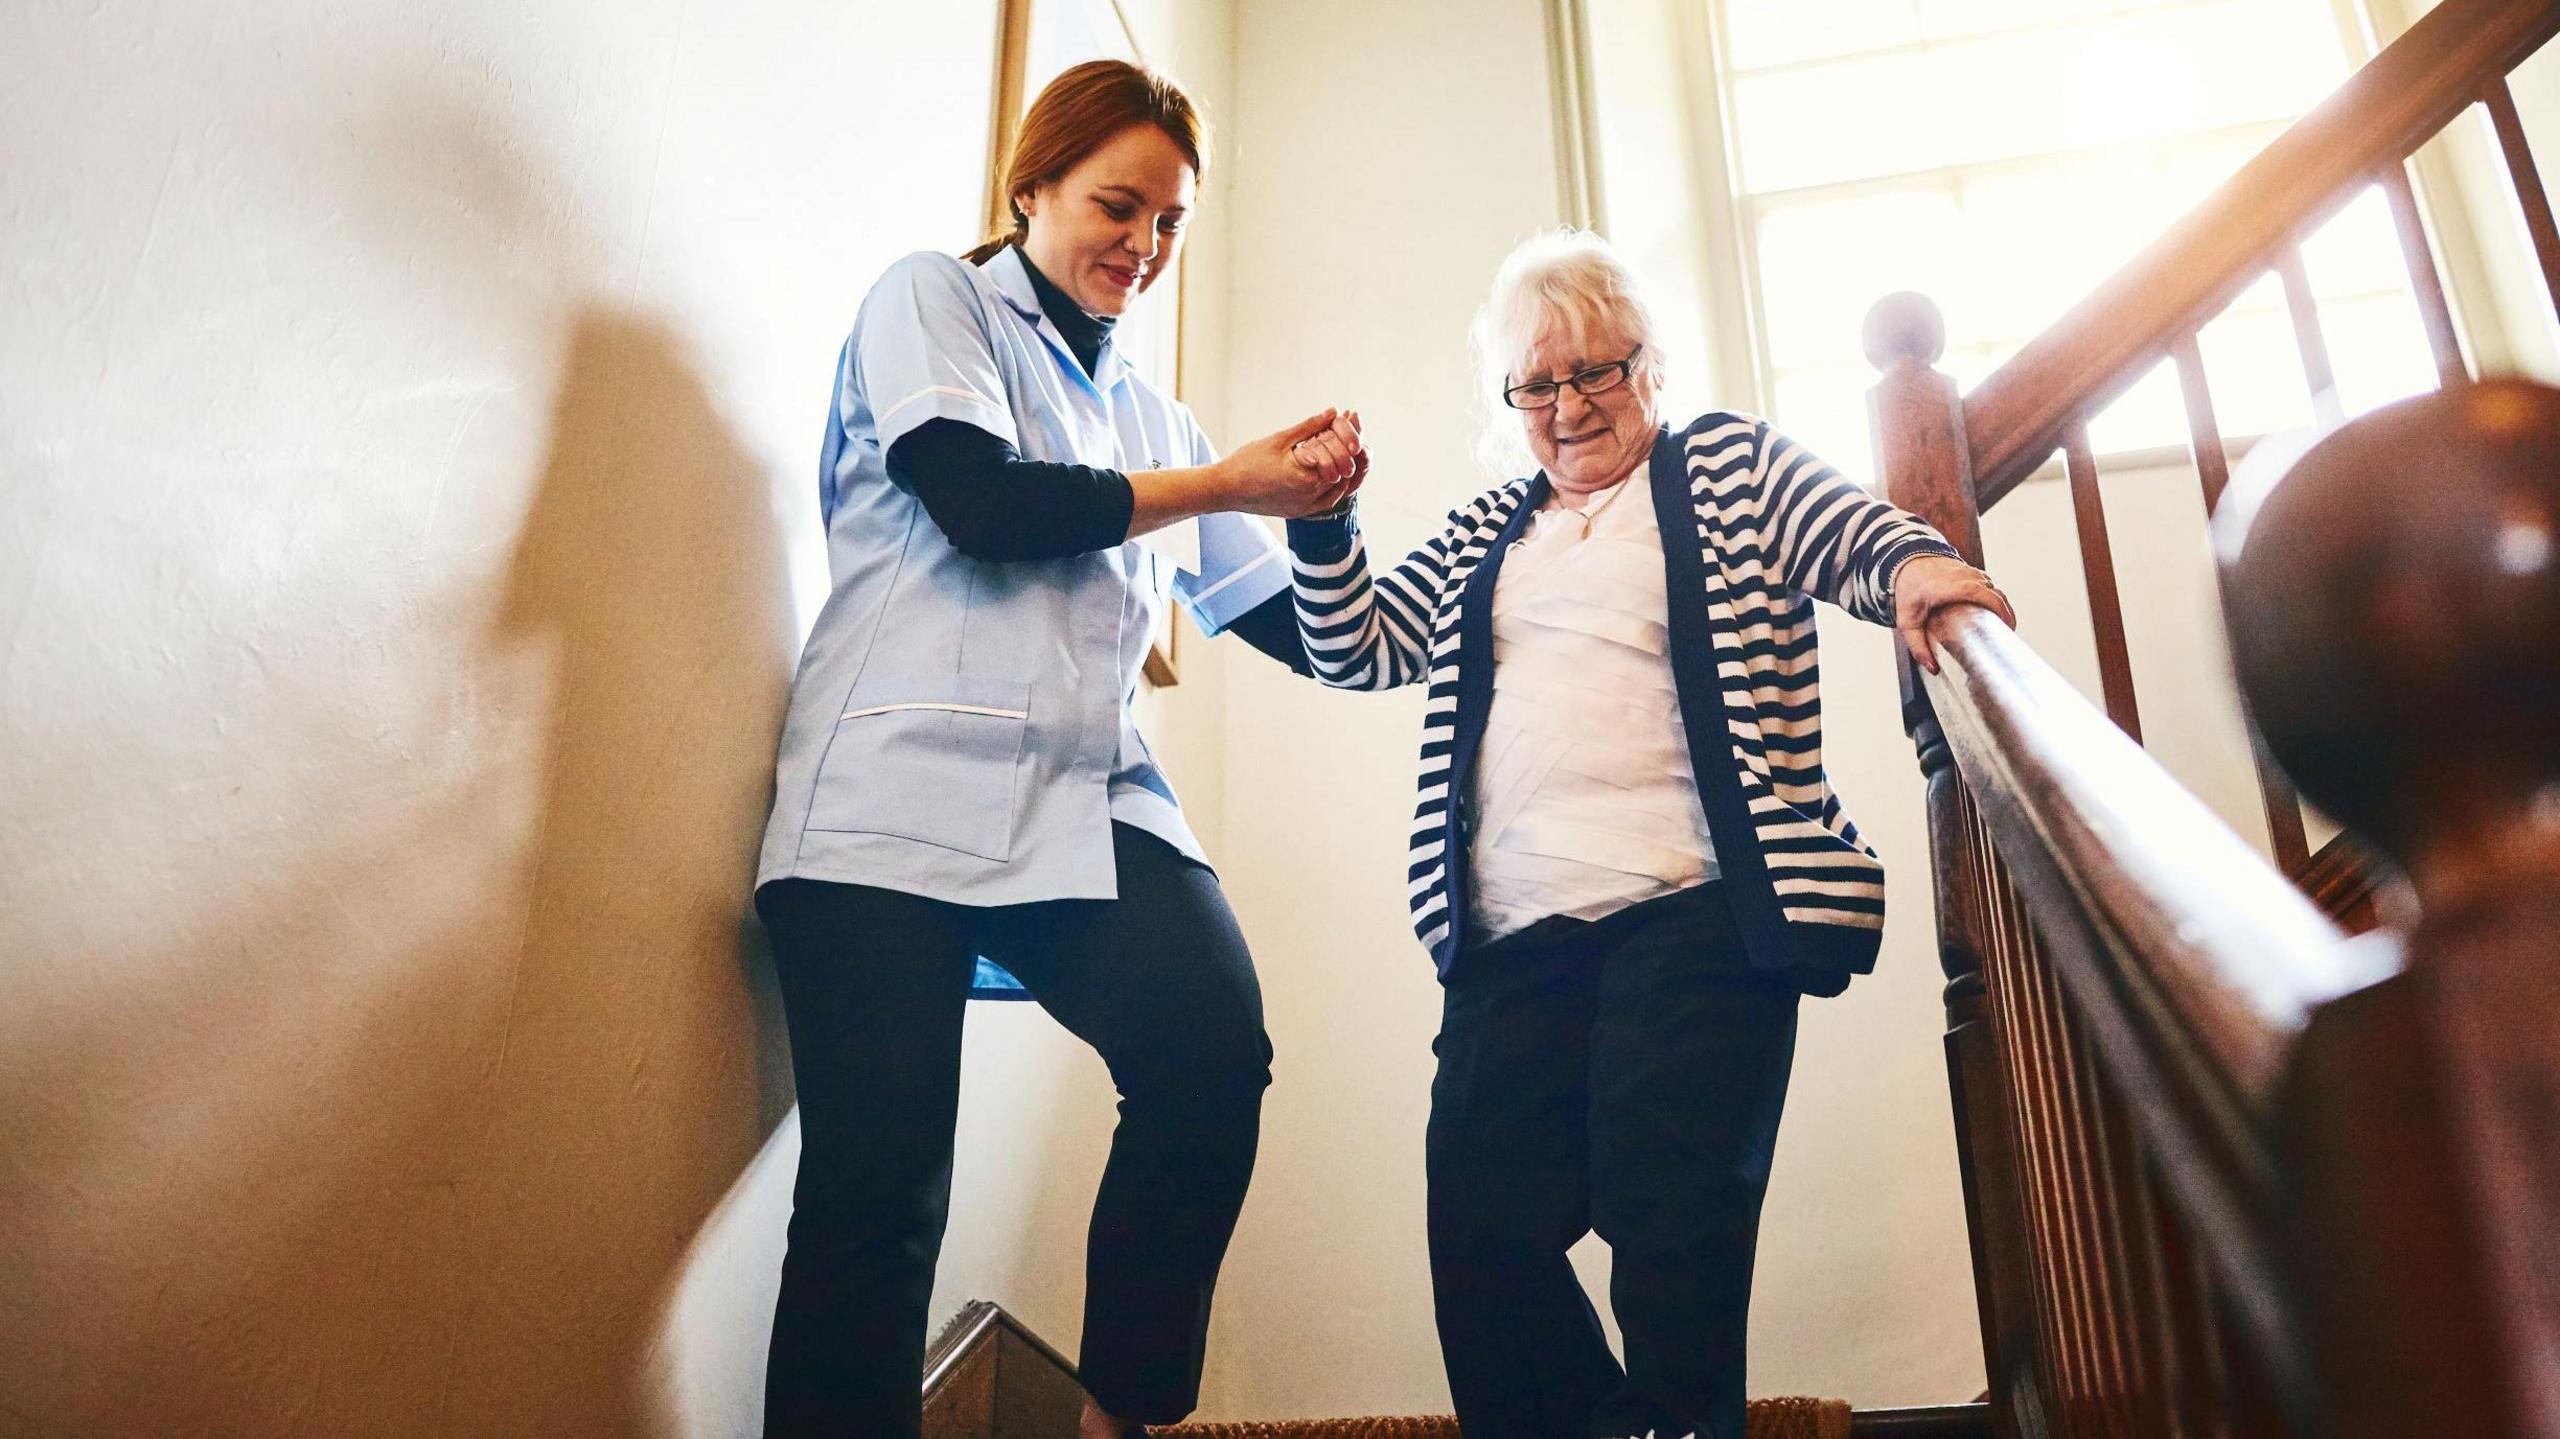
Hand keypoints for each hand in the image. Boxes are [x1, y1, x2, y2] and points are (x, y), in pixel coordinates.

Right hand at [1219, 408, 1367, 517]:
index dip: (1347, 434)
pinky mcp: (1300, 512)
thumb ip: (1309, 426)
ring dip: (1343, 466)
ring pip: (1340, 486)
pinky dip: (1335, 485)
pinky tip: (1332, 470)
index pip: (1341, 454)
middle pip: (1344, 470)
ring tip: (1339, 447)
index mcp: (1306, 475)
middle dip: (1347, 448)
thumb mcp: (1280, 439)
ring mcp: (1306, 507)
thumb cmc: (1248, 461)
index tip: (1349, 419)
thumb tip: (1333, 411)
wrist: (1226, 489)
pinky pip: (1328, 501)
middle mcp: (1310, 495)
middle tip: (1348, 431)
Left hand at [1894, 554, 2013, 673]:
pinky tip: (1996, 613)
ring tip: (2004, 626)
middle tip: (2009, 633)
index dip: (1997, 608)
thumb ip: (1917, 646)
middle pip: (1993, 592)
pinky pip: (1990, 584)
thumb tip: (1933, 669)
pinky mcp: (1971, 570)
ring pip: (1994, 587)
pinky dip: (1996, 597)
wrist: (1906, 563)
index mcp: (1945, 588)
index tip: (2006, 626)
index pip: (1978, 593)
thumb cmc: (1907, 592)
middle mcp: (1960, 576)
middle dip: (2006, 612)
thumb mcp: (1907, 622)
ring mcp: (1967, 570)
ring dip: (2002, 605)